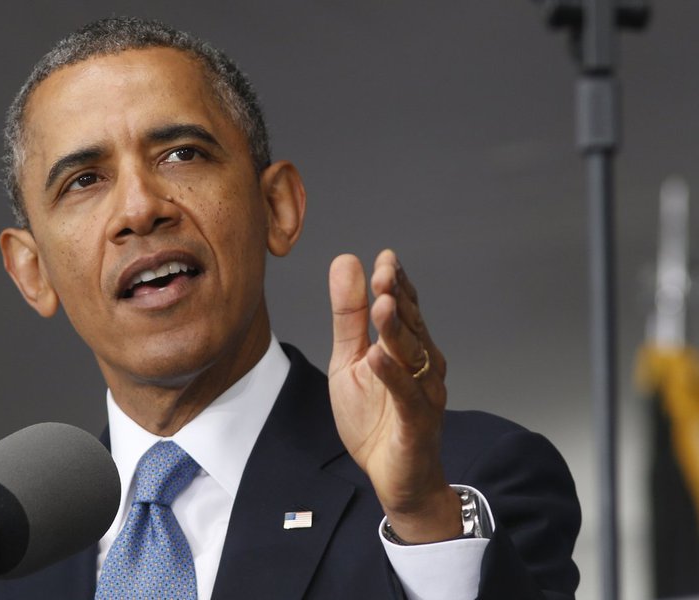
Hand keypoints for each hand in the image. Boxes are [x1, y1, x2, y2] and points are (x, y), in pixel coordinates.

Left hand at [328, 250, 460, 542]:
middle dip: (398, 297)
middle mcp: (422, 366)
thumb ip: (348, 317)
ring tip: (381, 305)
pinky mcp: (416, 423)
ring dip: (397, 330)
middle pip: (411, 325)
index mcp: (406, 348)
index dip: (395, 283)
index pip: (404, 307)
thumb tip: (346, 262)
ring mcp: (423, 393)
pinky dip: (392, 375)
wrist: (395, 478)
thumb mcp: (349, 361)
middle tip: (383, 272)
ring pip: (412, 356)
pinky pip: (405, 396)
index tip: (385, 258)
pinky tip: (377, 357)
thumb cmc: (374, 419)